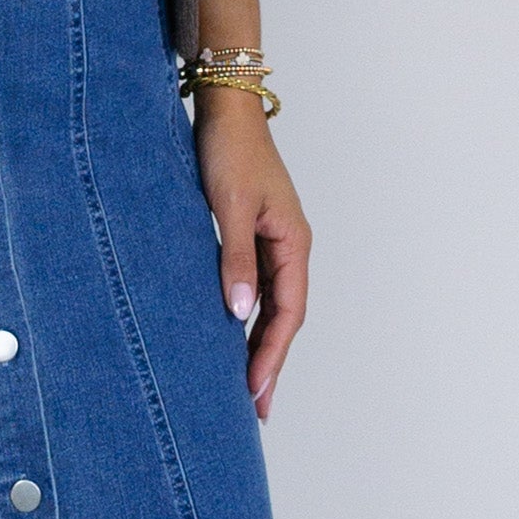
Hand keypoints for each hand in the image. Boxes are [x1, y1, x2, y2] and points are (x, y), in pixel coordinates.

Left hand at [196, 92, 309, 419]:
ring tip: (245, 387)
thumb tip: (239, 312)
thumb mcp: (231, 207)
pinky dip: (247, 317)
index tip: (255, 392)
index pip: (288, 313)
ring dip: (259, 345)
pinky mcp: (253, 236)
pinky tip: (232, 337)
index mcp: (293, 243)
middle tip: (256, 409)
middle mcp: (289, 247)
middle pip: (284, 317)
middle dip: (270, 362)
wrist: (224, 109)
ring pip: (271, 305)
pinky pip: (256, 288)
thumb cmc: (229, 151)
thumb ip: (235, 260)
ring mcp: (273, 243)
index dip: (272, 355)